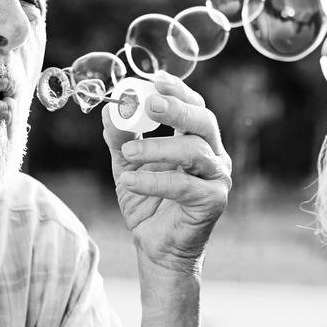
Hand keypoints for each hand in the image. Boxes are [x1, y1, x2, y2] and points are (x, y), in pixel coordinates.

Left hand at [102, 72, 231, 274]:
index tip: (154, 80)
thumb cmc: (148, 203)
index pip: (194, 106)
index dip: (177, 91)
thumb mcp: (127, 166)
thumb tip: (108, 111)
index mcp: (197, 140)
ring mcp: (218, 178)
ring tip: (128, 156)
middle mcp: (213, 155)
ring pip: (194, 151)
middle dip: (177, 109)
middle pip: (204, 121)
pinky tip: (130, 182)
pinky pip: (185, 185)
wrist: (156, 246)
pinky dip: (155, 181)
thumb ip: (120, 140)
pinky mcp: (214, 202)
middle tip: (149, 106)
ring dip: (157, 149)